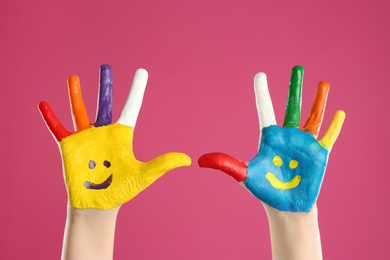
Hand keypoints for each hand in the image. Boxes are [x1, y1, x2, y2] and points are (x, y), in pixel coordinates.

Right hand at [39, 65, 190, 208]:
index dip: (137, 89)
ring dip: (76, 94)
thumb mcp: (144, 176)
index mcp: (122, 135)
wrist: (99, 206)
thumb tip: (187, 159)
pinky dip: (50, 117)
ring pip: (80, 110)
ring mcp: (85, 138)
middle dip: (106, 84)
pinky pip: (58, 129)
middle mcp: (104, 132)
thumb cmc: (121, 190)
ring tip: (73, 77)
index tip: (142, 72)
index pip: (131, 107)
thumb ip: (162, 164)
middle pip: (105, 103)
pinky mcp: (69, 147)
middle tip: (106, 66)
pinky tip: (43, 103)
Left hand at [198, 66, 344, 211]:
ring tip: (323, 83)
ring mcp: (304, 143)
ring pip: (312, 117)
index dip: (262, 91)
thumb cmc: (265, 190)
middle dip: (294, 87)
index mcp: (269, 137)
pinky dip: (334, 126)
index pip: (265, 108)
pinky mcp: (319, 154)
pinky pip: (328, 137)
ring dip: (318, 100)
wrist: (284, 207)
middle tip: (297, 68)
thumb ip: (225, 164)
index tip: (260, 74)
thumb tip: (200, 160)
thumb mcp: (244, 175)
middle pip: (291, 106)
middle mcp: (288, 136)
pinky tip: (339, 113)